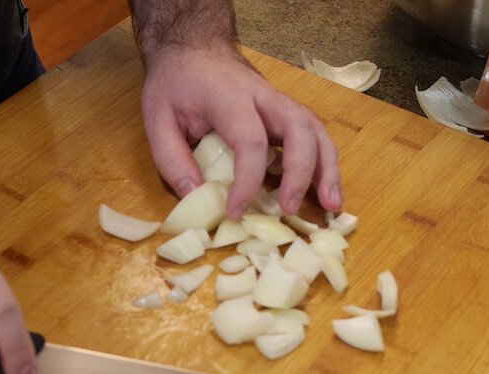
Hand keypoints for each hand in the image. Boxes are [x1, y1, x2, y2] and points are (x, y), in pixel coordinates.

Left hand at [140, 44, 342, 216]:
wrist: (192, 47)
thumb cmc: (175, 83)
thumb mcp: (157, 118)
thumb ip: (171, 159)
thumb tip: (195, 197)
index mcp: (229, 97)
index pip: (249, 140)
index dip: (247, 181)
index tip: (235, 211)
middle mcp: (263, 97)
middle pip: (299, 129)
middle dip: (301, 173)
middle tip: (290, 210)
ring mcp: (278, 102)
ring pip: (316, 130)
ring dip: (328, 169)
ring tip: (332, 206)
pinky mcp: (284, 111)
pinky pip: (313, 135)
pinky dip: (324, 163)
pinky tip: (324, 193)